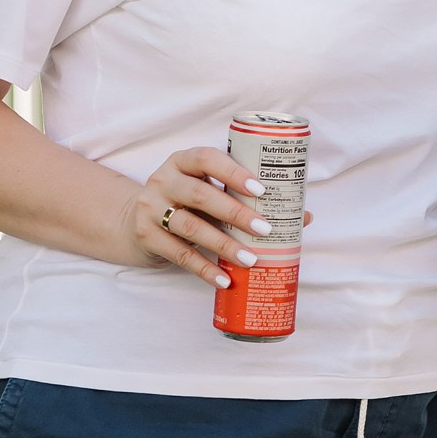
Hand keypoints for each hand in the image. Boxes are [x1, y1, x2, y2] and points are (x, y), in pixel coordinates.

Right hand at [119, 147, 288, 290]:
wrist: (134, 221)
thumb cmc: (186, 203)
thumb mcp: (208, 192)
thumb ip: (245, 199)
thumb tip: (302, 217)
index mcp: (183, 161)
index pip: (207, 158)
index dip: (234, 172)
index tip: (261, 190)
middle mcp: (164, 180)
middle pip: (201, 195)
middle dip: (236, 213)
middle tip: (265, 230)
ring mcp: (151, 208)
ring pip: (190, 227)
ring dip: (224, 245)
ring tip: (251, 260)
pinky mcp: (146, 236)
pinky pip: (179, 255)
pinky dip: (204, 269)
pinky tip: (224, 279)